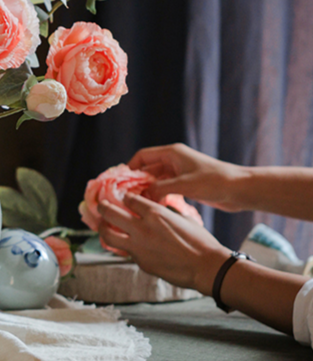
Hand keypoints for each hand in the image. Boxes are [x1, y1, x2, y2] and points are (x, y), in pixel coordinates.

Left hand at [98, 193, 230, 294]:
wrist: (206, 267)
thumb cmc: (200, 241)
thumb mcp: (183, 218)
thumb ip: (165, 212)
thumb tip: (157, 209)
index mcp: (155, 213)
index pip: (128, 199)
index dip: (124, 197)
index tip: (123, 197)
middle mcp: (142, 228)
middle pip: (110, 212)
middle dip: (102, 206)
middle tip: (101, 205)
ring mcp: (138, 246)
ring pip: (107, 234)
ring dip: (102, 227)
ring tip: (102, 224)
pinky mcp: (140, 262)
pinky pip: (125, 251)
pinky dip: (122, 245)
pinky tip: (123, 243)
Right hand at [127, 142, 246, 210]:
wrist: (240, 189)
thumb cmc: (214, 182)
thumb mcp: (183, 185)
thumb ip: (159, 188)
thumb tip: (141, 196)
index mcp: (172, 153)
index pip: (143, 156)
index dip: (130, 167)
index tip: (121, 182)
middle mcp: (174, 160)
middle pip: (148, 168)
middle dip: (137, 182)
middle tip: (127, 197)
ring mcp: (180, 172)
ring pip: (156, 180)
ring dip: (148, 190)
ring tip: (139, 204)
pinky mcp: (186, 183)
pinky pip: (166, 188)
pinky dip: (159, 195)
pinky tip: (155, 207)